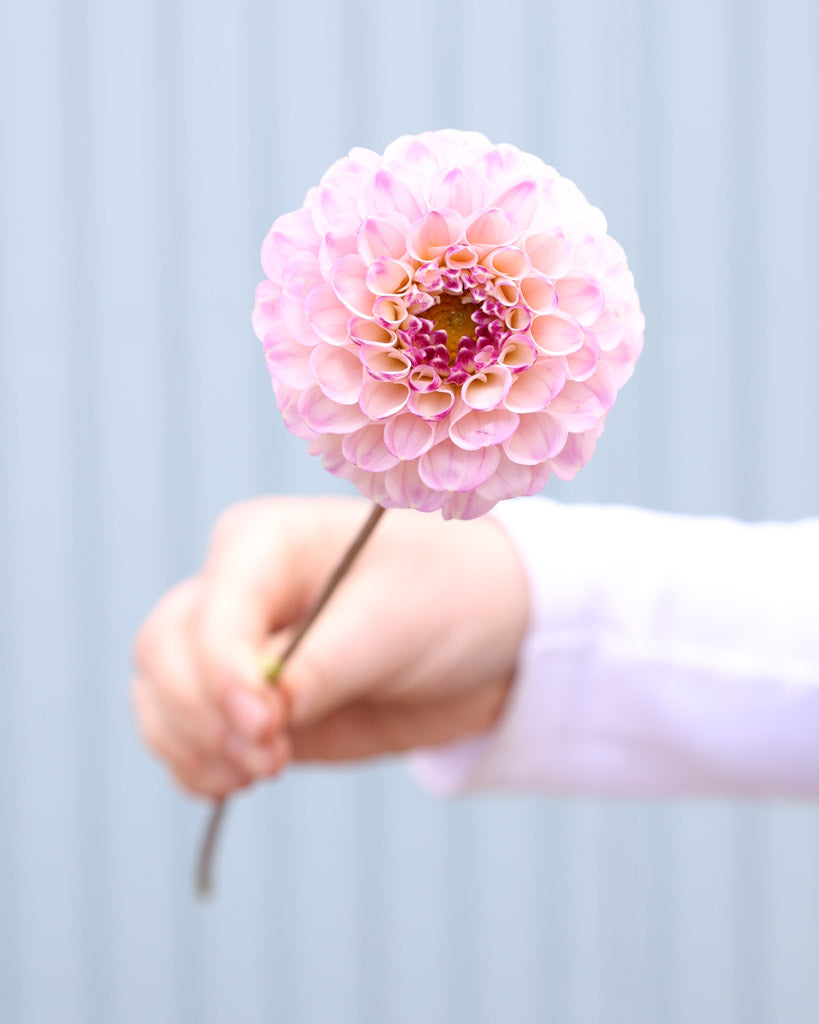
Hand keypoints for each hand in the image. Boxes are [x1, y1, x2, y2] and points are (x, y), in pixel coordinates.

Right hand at [131, 496, 527, 797]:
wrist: (486, 634)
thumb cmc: (446, 596)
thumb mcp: (394, 622)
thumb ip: (324, 665)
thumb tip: (259, 715)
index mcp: (265, 543)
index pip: (212, 610)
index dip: (221, 672)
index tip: (265, 726)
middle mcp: (237, 590)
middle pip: (164, 652)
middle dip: (202, 715)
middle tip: (269, 759)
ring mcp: (235, 648)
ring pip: (160, 695)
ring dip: (193, 745)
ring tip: (256, 773)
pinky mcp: (246, 702)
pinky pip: (183, 734)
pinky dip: (194, 764)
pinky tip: (233, 781)